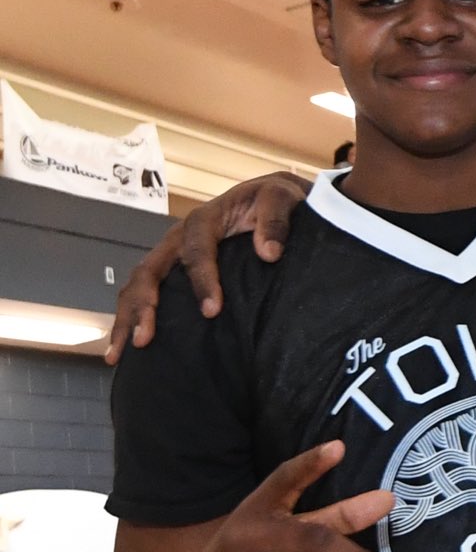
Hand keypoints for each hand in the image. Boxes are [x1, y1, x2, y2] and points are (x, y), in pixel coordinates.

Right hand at [107, 171, 308, 361]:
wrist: (268, 199)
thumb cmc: (272, 200)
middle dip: (143, 305)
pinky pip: (145, 292)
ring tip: (119, 354)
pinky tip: (126, 348)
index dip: (202, 280)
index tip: (212, 311)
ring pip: (138, 284)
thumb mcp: (280, 197)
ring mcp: (172, 254)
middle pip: (150, 270)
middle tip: (144, 339)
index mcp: (205, 219)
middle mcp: (179, 237)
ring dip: (126, 317)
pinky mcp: (173, 270)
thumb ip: (275, 220)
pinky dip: (131, 317)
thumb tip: (269, 252)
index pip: (196, 249)